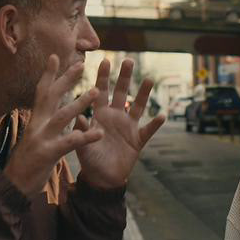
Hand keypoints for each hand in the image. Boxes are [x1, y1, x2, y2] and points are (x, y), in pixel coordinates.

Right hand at [4, 55, 101, 196]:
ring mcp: (41, 139)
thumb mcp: (35, 138)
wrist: (13, 187)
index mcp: (35, 121)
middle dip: (65, 79)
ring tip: (96, 90)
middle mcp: (37, 125)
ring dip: (79, 102)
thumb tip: (49, 109)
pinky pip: (69, 143)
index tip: (56, 56)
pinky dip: (84, 137)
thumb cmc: (27, 163)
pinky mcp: (47, 154)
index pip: (41, 92)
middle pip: (50, 97)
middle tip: (81, 63)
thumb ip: (43, 124)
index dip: (48, 74)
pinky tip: (99, 133)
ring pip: (62, 116)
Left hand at [74, 58, 164, 189]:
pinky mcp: (137, 140)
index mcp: (100, 115)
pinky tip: (162, 115)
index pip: (100, 92)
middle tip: (129, 60)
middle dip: (125, 77)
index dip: (103, 77)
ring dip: (143, 94)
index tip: (105, 60)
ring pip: (137, 106)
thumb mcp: (81, 144)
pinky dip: (155, 124)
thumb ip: (81, 131)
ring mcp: (128, 127)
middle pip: (121, 93)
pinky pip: (148, 130)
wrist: (102, 178)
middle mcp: (115, 117)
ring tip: (149, 79)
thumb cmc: (89, 160)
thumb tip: (78, 116)